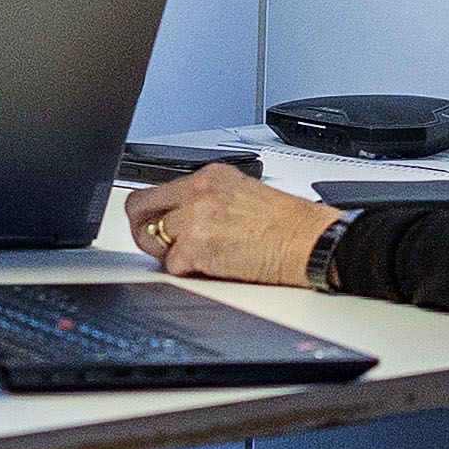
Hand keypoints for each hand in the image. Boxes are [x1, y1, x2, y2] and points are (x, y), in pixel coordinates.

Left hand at [128, 164, 337, 290]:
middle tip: (159, 247)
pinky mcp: (196, 248)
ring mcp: (194, 218)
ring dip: (171, 255)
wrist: (309, 241)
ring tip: (201, 258)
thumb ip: (208, 199)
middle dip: (142, 232)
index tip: (152, 225)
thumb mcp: (243, 192)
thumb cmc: (287, 224)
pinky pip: (173, 266)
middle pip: (139, 209)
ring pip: (155, 239)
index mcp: (209, 176)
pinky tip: (215, 267)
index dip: (150, 214)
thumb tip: (182, 216)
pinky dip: (189, 272)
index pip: (155, 190)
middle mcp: (198, 191)